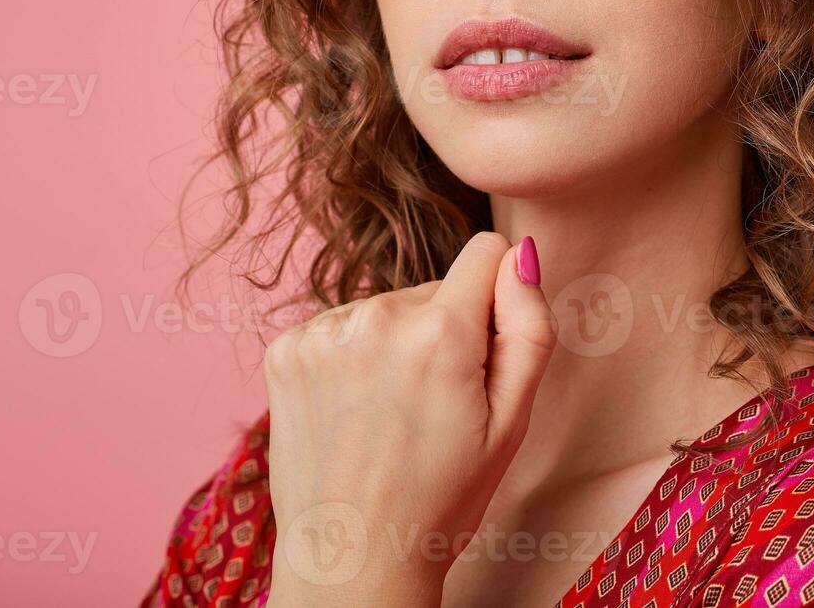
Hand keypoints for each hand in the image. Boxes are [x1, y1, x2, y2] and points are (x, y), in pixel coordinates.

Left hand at [262, 232, 553, 606]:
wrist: (353, 560)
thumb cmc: (444, 498)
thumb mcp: (513, 421)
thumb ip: (528, 326)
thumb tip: (521, 253)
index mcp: (440, 333)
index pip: (485, 253)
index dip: (497, 299)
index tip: (485, 352)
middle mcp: (374, 318)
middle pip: (435, 289)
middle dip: (445, 332)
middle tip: (437, 407)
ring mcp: (321, 333)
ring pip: (388, 309)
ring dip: (396, 345)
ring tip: (392, 415)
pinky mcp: (285, 350)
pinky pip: (342, 328)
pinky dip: (353, 358)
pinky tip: (356, 411)